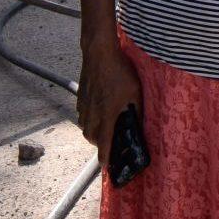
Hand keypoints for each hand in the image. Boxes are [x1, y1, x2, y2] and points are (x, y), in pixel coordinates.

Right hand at [77, 35, 141, 166]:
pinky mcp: (81, 96)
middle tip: (109, 144)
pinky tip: (97, 111)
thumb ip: (135, 110)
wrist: (99, 53)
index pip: (104, 143)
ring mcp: (84, 104)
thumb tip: (138, 123)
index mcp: (107, 115)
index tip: (106, 166)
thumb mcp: (135, 92)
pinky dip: (89, 119)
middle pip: (92, 138)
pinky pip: (83, 114)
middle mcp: (93, 113)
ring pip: (85, 127)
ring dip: (94, 132)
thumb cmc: (120, 72)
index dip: (105, 157)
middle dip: (100, 145)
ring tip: (104, 129)